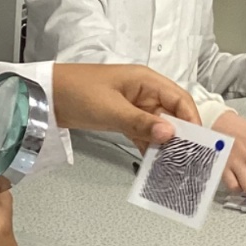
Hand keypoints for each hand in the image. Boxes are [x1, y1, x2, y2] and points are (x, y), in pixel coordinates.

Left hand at [51, 63, 199, 150]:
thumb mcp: (111, 109)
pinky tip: (155, 162)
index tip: (200, 142)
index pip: (179, 98)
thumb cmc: (78, 93)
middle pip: (171, 113)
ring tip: (176, 165)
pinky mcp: (121, 117)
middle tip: (190, 158)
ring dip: (164, 142)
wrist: (46, 96)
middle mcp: (143, 91)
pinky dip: (148, 145)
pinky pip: (142, 132)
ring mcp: (132, 105)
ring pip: (157, 125)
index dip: (192, 119)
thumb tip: (170, 134)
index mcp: (145, 80)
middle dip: (181, 134)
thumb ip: (141, 123)